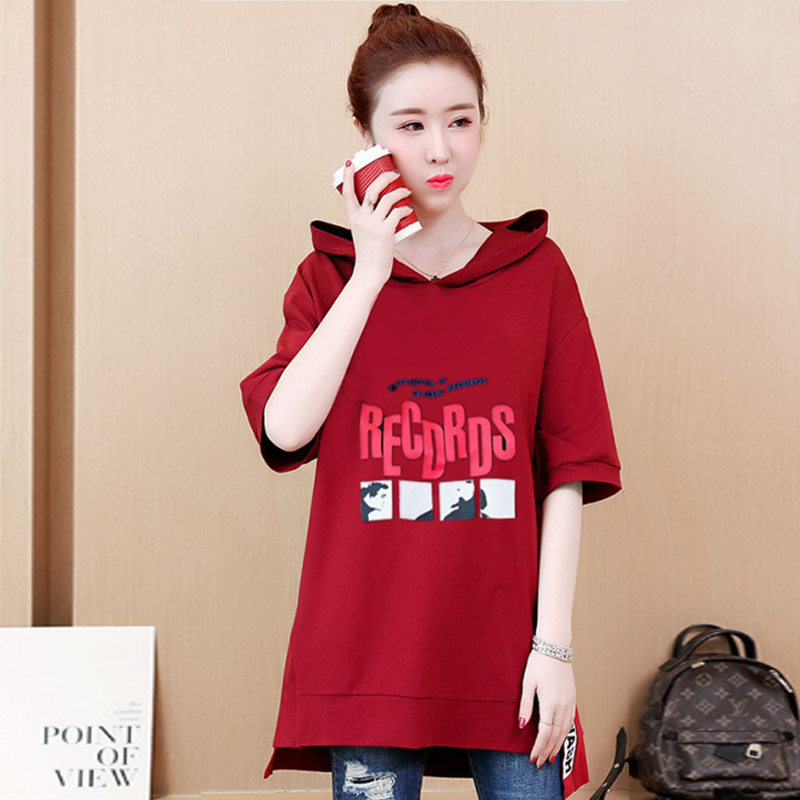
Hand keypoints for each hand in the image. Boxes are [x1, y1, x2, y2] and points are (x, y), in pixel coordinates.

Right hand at [340, 161, 413, 288]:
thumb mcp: (362, 234)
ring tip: (406, 191)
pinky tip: (409, 210)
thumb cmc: (369, 255)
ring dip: (400, 191)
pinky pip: (398, 212)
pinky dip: (405, 209)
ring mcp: (373, 224)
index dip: (348, 176)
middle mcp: (362, 218)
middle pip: (372, 188)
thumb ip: (369, 221)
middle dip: (385, 176)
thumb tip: (386, 210)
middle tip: (394, 173)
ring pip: (387, 198)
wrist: (369, 273)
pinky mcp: (385, 231)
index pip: (347, 192)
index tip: (350, 163)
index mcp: (353, 218)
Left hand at [518, 649, 575, 767]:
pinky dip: (564, 734)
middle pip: (556, 735)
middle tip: (540, 762)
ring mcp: (570, 702)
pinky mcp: (573, 699)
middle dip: (547, 751)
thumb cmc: (539, 662)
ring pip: (565, 730)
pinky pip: (570, 721)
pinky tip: (559, 738)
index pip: (544, 732)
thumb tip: (521, 725)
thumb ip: (525, 706)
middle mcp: (562, 705)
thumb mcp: (527, 683)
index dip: (539, 747)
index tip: (533, 758)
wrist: (555, 648)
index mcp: (550, 702)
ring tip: (550, 756)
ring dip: (557, 745)